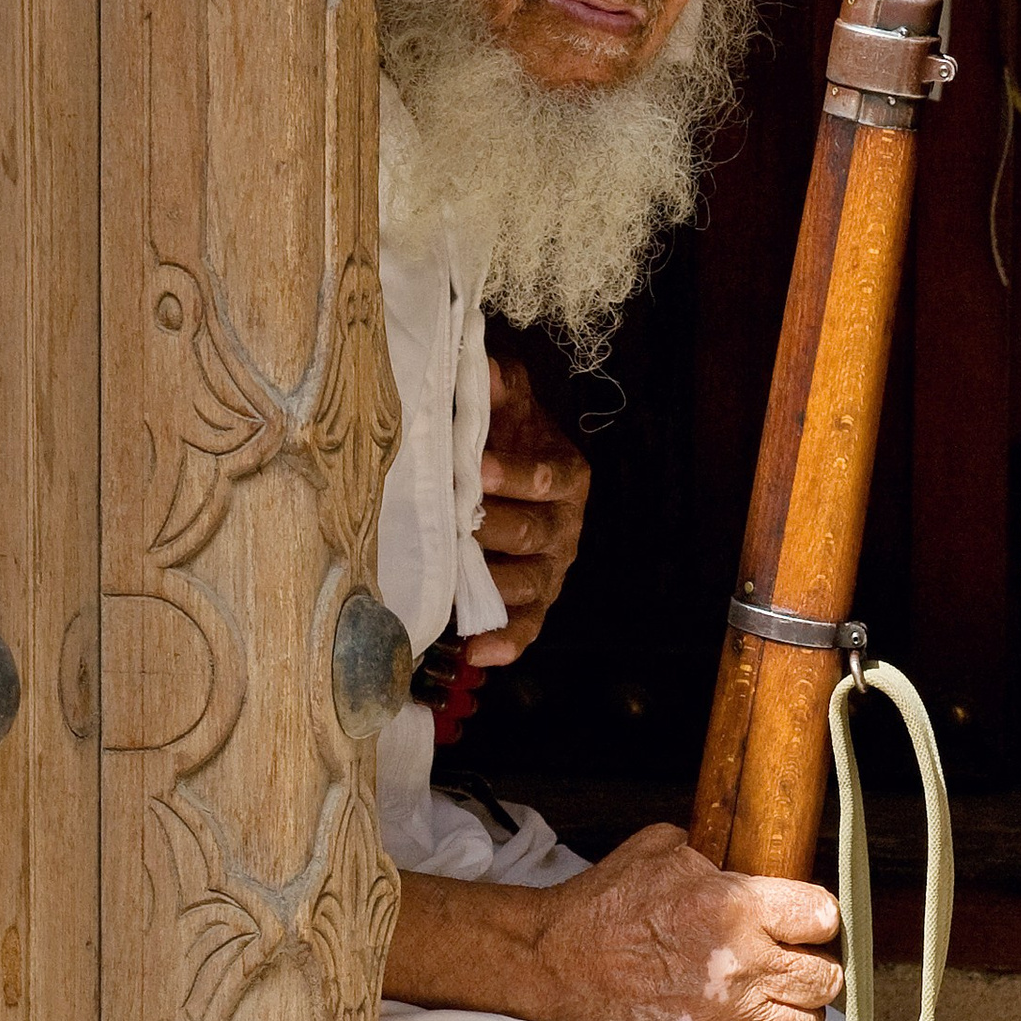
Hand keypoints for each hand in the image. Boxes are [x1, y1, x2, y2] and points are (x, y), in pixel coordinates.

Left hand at [469, 355, 590, 668]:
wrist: (514, 474)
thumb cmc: (508, 438)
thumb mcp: (509, 404)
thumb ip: (499, 385)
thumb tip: (482, 368)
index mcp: (567, 476)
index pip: (547, 479)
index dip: (514, 476)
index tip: (477, 468)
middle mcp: (565, 528)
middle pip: (532, 534)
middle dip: (492, 529)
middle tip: (452, 524)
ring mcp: (550, 570)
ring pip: (528, 584)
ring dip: (493, 585)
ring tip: (458, 586)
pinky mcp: (533, 604)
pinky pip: (526, 628)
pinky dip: (506, 642)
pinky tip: (478, 653)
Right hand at [523, 825, 839, 1020]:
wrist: (551, 963)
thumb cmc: (600, 906)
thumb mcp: (658, 850)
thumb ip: (709, 855)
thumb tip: (733, 863)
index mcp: (737, 907)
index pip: (823, 916)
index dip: (821, 919)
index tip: (809, 923)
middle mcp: (743, 965)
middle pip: (825, 977)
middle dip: (819, 968)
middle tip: (803, 966)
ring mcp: (726, 1017)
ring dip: (803, 1012)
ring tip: (787, 1003)